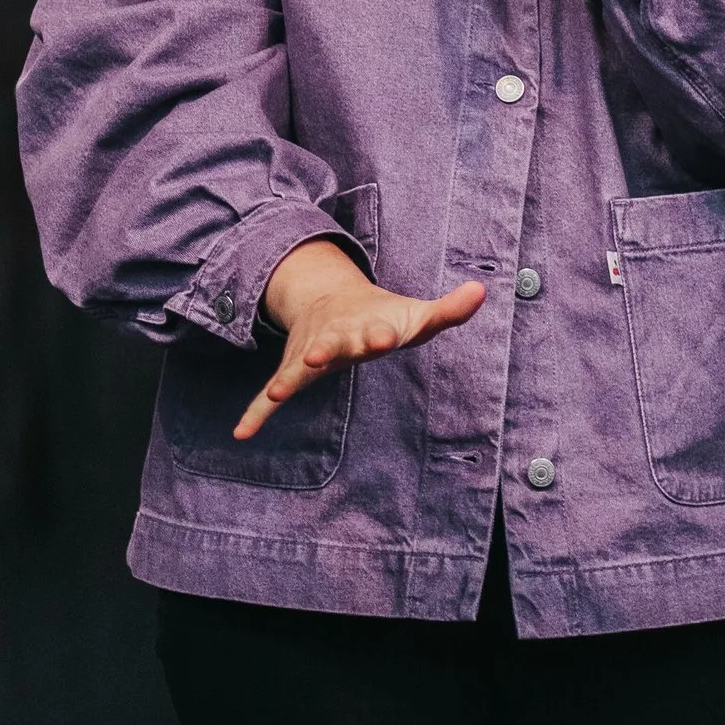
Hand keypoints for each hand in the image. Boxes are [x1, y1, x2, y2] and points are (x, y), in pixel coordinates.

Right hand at [233, 242, 486, 440]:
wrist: (330, 299)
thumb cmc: (382, 316)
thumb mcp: (417, 314)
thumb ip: (449, 310)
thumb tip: (483, 290)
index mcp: (369, 327)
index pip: (377, 330)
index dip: (379, 334)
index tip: (381, 337)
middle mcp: (337, 338)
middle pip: (335, 345)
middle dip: (331, 349)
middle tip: (320, 355)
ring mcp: (311, 354)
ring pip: (298, 367)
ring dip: (290, 378)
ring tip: (281, 391)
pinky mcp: (294, 371)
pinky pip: (270, 393)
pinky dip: (256, 412)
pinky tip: (241, 433)